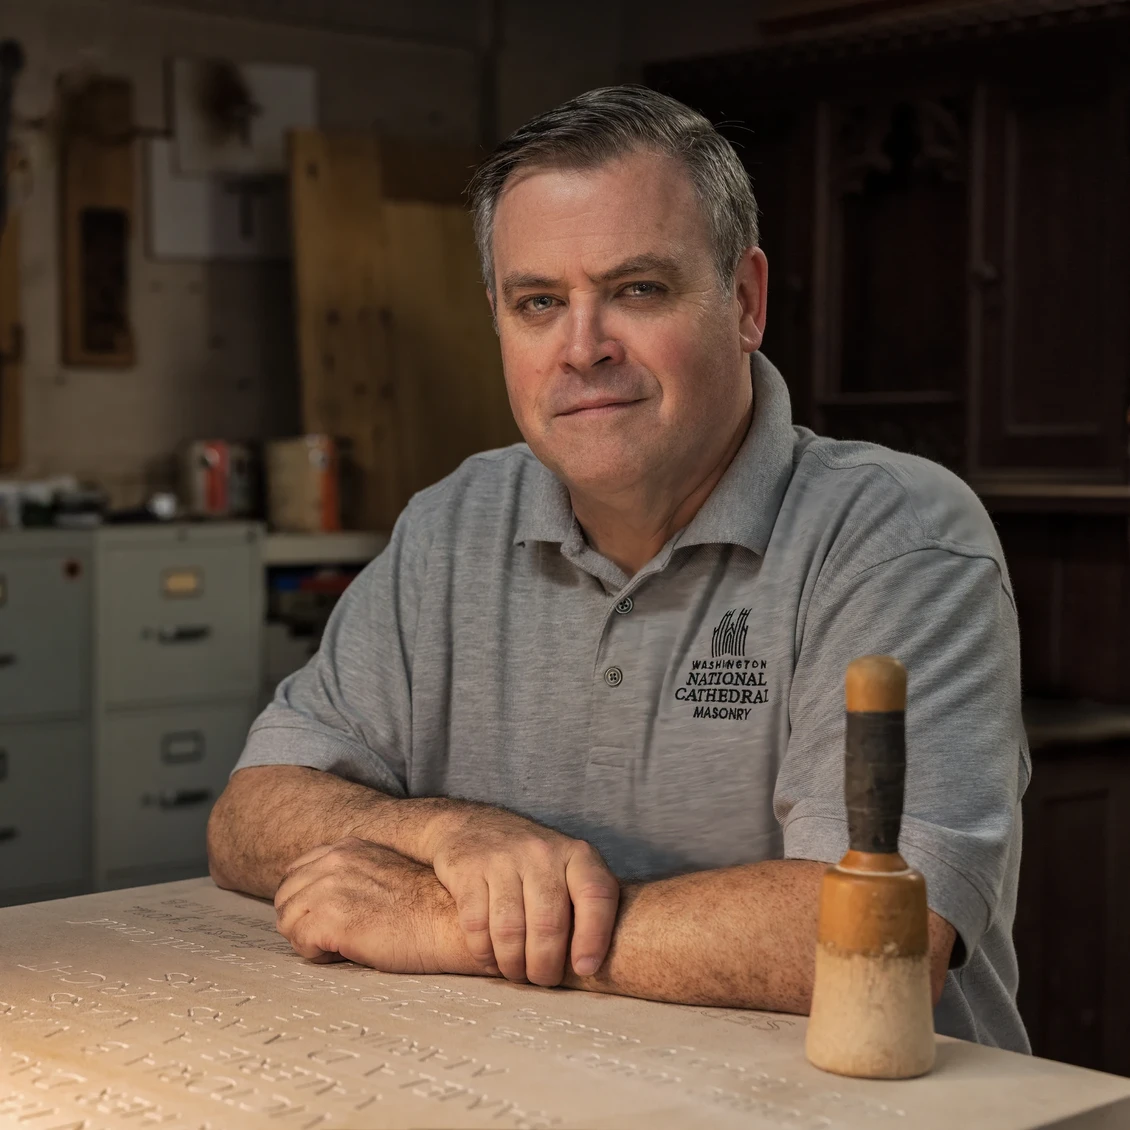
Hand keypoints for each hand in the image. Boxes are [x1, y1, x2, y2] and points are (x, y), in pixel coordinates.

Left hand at [273, 837, 491, 974]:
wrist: (447, 922)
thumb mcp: (382, 874)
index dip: (306, 902)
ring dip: (308, 938)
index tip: (327, 918)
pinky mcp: (331, 919)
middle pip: (285, 898)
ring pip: (286, 921)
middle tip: (335, 937)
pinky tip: (347, 952)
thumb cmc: (423, 907)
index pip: (295, 872)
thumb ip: (349, 876)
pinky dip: (317, 954)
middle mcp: (334, 861)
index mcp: (347, 848)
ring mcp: (330, 888)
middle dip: (302, 921)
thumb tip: (320, 901)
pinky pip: (299, 943)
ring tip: (343, 945)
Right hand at [422, 806, 619, 986]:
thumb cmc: (532, 864)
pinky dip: (484, 953)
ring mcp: (503, 858)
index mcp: (577, 855)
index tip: (585, 969)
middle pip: (549, 923)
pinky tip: (491, 959)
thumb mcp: (567, 870)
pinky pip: (477, 925)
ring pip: (510, 929)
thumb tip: (594, 968)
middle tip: (542, 980)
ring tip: (516, 973)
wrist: (473, 825)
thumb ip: (584, 907)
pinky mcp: (468, 869)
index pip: (597, 894)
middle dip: (545, 965)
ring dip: (513, 964)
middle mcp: (542, 852)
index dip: (594, 937)